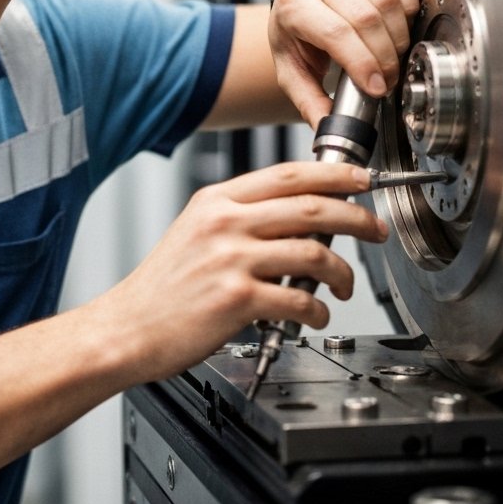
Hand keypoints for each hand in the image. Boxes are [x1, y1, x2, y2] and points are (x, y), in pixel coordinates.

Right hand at [98, 162, 386, 382]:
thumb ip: (239, 216)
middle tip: (374, 228)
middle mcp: (224, 224)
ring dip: (342, 272)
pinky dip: (319, 310)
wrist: (128, 328)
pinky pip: (300, 300)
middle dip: (356, 217)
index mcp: (216, 201)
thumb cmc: (162, 286)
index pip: (288, 175)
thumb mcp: (194, 231)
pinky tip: (317, 315)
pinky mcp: (237, 300)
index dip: (334, 175)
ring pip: (313, 253)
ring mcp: (231, 260)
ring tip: (344, 284)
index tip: (360, 180)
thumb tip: (296, 214)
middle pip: (311, 207)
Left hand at [268, 0, 418, 127]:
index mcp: (294, 6)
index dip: (362, 62)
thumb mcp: (292, 68)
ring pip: (387, 0)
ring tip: (392, 56)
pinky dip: (408, 5)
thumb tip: (327, 126)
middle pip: (367, 18)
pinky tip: (399, 24)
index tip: (377, 87)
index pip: (336, 32)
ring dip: (399, 36)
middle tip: (387, 79)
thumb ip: (308, 99)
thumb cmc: (296, 31)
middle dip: (385, 56)